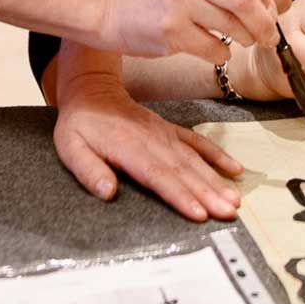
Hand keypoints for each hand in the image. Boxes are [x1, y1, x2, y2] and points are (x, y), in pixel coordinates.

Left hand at [53, 69, 243, 221]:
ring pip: (195, 160)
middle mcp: (153, 141)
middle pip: (184, 171)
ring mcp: (165, 134)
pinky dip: (217, 155)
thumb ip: (89, 170)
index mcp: (129, 148)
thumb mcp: (70, 147)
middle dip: (208, 193)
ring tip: (235, 199)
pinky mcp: (171, 130)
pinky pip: (198, 142)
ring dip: (216, 180)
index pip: (158, 176)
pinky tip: (234, 169)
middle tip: (229, 212)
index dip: (180, 196)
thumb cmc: (81, 124)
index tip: (199, 213)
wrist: (92, 89)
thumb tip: (108, 192)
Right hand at [96, 0, 274, 61]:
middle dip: (264, 21)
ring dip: (245, 39)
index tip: (268, 10)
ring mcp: (176, 1)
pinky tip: (217, 52)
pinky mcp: (168, 30)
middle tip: (269, 36)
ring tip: (242, 42)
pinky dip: (222, 54)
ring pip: (231, 24)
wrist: (110, 10)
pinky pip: (212, 47)